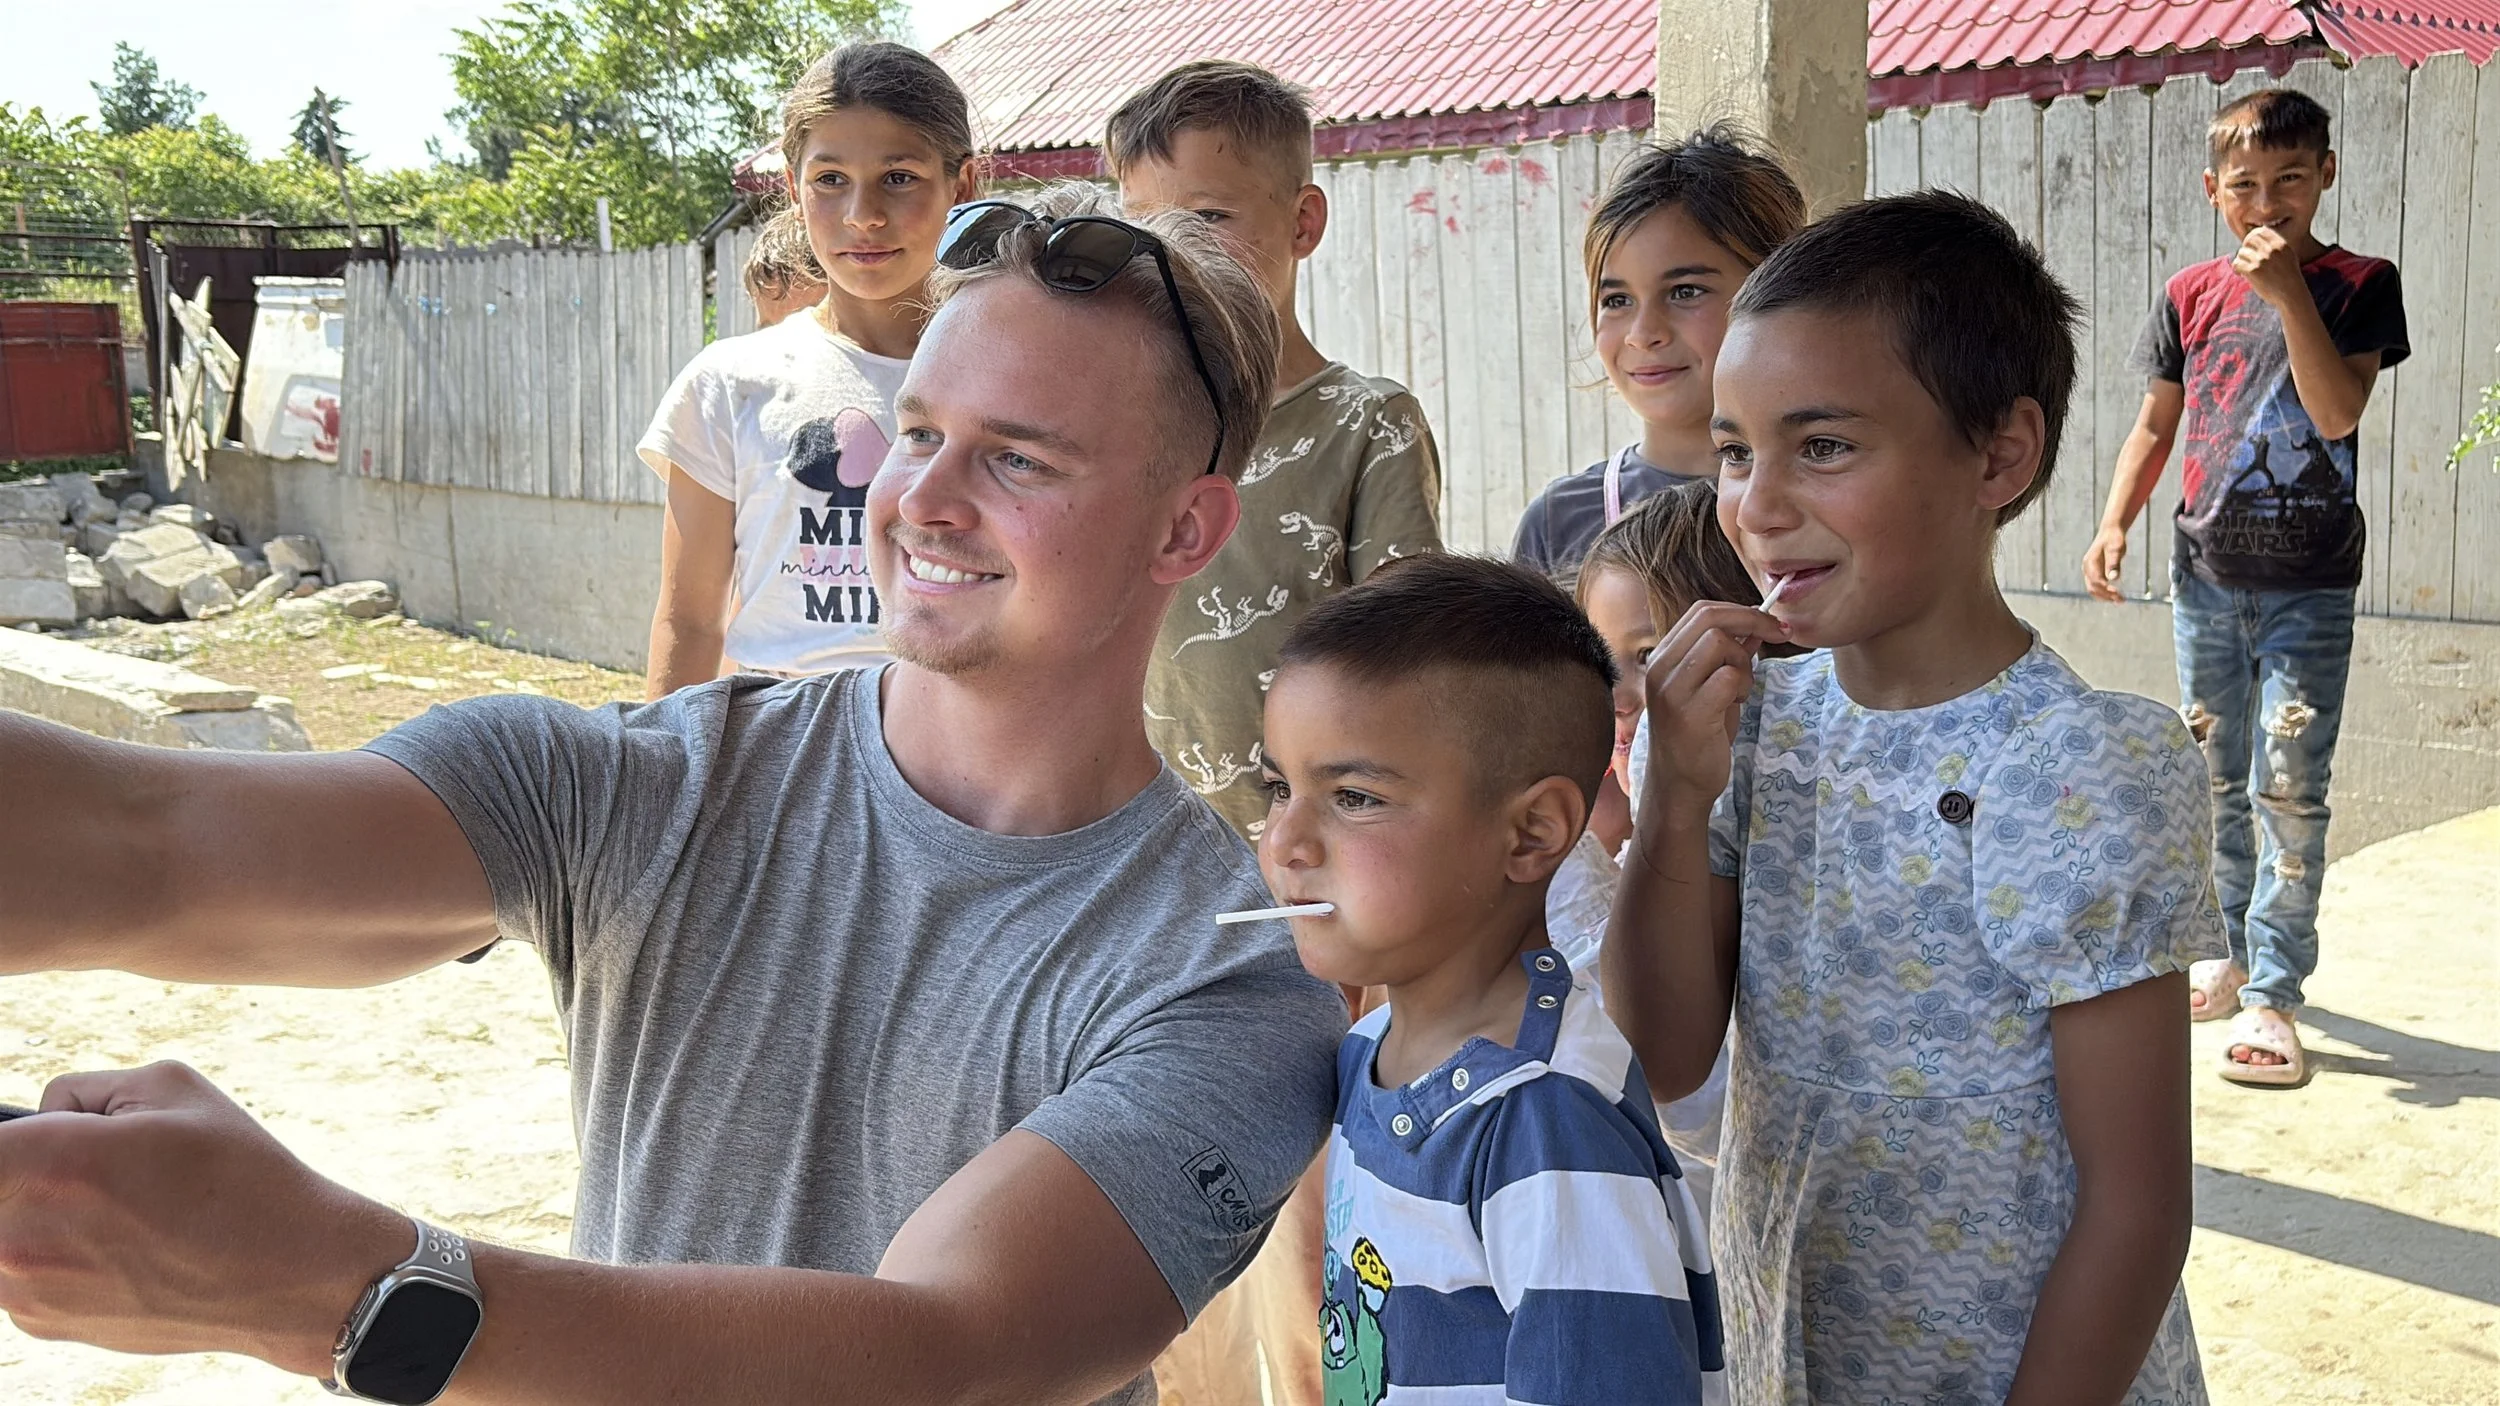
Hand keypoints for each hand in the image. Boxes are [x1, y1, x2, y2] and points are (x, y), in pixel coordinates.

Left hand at [0, 1062, 406, 1376]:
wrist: (287, 1273)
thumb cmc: (238, 1174)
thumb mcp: (170, 1088)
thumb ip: (79, 1091)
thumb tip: (38, 1120)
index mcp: (51, 1165)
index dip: (17, 1135)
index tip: (41, 1142)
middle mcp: (20, 1236)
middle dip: (28, 1169)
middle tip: (96, 1170)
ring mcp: (26, 1290)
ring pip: (2, 1228)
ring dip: (33, 1212)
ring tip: (116, 1211)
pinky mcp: (41, 1325)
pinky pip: (18, 1270)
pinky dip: (53, 1253)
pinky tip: (121, 1249)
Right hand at [1639, 601, 1783, 813]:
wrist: (1679, 784)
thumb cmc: (1697, 736)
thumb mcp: (1710, 687)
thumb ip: (1727, 656)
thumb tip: (1756, 626)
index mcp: (1663, 658)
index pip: (1702, 611)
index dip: (1741, 610)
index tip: (1772, 622)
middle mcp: (1660, 668)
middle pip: (1710, 618)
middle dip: (1752, 621)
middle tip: (1779, 635)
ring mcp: (1672, 690)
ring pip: (1721, 644)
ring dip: (1744, 662)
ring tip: (1740, 690)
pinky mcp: (1689, 713)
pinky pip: (1730, 677)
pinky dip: (1743, 685)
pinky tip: (1736, 704)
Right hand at [2081, 524, 2130, 600]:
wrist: (2110, 532)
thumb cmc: (2115, 539)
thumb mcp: (2116, 548)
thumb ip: (2114, 563)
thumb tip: (2113, 579)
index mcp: (2090, 562)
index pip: (2096, 581)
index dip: (2106, 590)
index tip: (2119, 593)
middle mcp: (2087, 568)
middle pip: (2092, 587)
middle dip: (2106, 596)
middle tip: (2121, 600)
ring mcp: (2088, 570)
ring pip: (2093, 589)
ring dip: (2105, 597)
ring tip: (2120, 600)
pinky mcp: (2094, 572)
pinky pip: (2096, 586)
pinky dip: (2104, 593)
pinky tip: (2116, 595)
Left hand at [2231, 226, 2307, 308]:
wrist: (2291, 294)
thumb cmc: (2288, 277)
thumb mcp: (2287, 256)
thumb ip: (2274, 246)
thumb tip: (2254, 237)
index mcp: (2281, 244)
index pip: (2260, 231)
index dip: (2252, 238)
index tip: (2252, 248)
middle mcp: (2272, 250)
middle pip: (2249, 240)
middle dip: (2246, 248)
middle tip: (2247, 258)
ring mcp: (2262, 260)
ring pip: (2242, 252)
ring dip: (2241, 260)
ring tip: (2246, 269)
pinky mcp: (2253, 271)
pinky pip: (2237, 263)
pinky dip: (2237, 269)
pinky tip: (2242, 274)